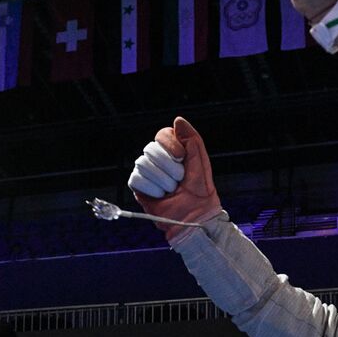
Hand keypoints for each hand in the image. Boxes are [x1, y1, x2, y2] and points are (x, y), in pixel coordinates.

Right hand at [128, 117, 219, 237]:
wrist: (194, 217)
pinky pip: (136, 179)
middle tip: (179, 180)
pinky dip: (151, 189)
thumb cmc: (201, 193)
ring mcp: (147, 173)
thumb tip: (177, 120)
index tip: (181, 157)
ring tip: (171, 190)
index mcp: (173, 151)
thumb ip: (192, 140)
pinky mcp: (139, 187)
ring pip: (143, 163)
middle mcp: (158, 160)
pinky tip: (160, 196)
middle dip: (168, 167)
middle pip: (151, 148)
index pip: (162, 134)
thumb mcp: (200, 162)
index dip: (170, 144)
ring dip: (162, 180)